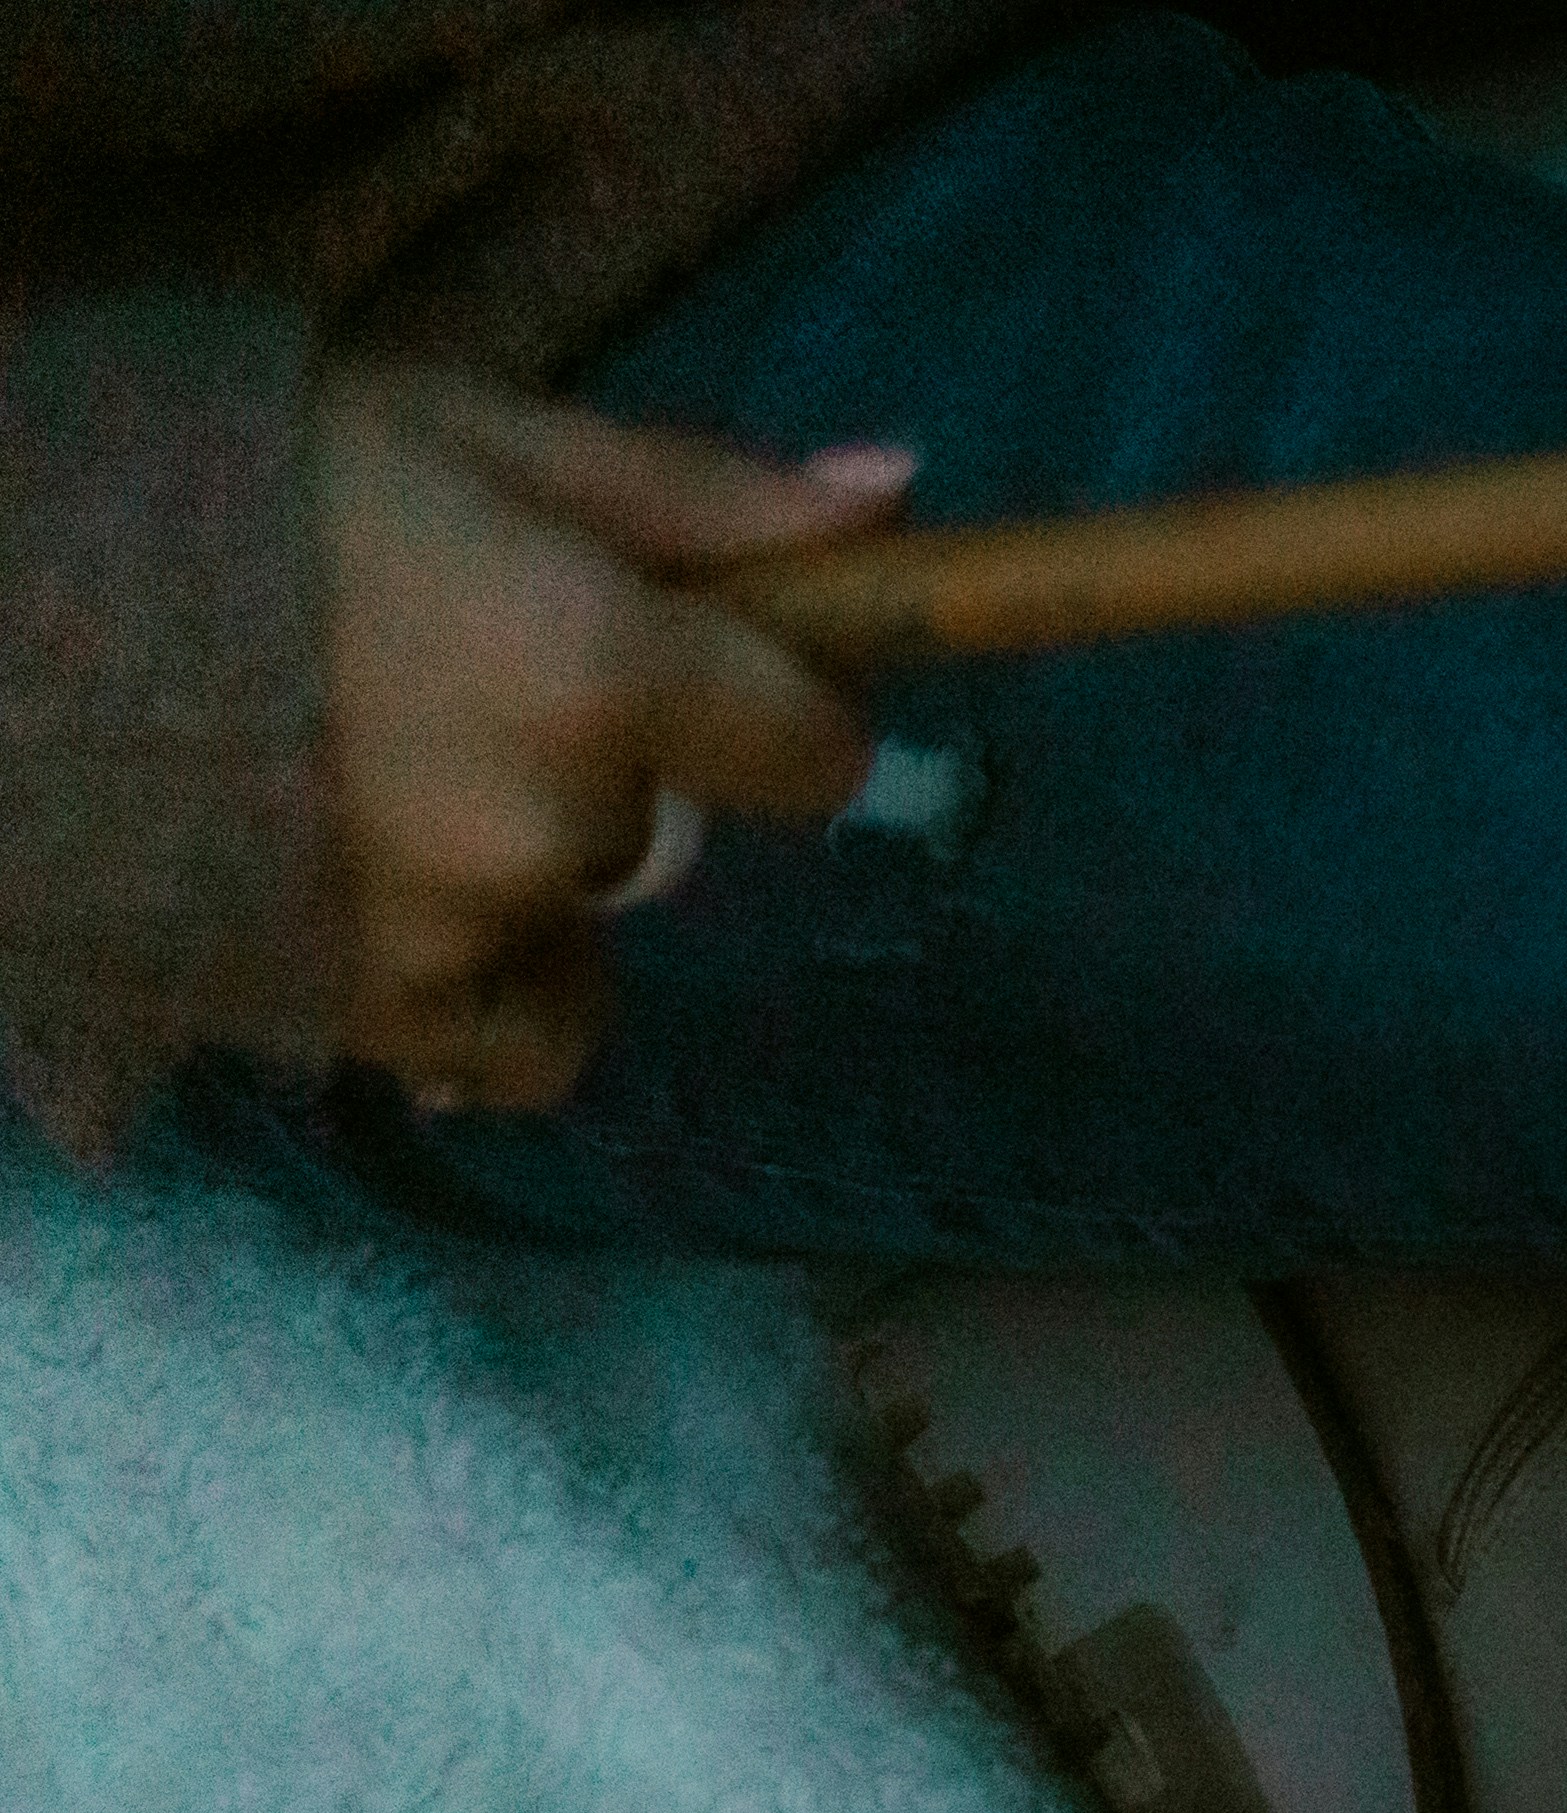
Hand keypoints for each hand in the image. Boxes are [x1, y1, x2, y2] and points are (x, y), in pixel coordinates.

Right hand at [310, 366, 908, 1113]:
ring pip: (581, 940)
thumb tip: (898, 499)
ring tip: (377, 782)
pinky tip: (372, 888)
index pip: (810, 751)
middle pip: (663, 838)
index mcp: (595, 665)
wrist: (10, 591)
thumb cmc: (243, 479)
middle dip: (593, 774)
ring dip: (522, 884)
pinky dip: (474, 984)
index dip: (769, 712)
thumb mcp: (474, 433)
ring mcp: (460, 931)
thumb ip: (695, 495)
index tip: (693, 675)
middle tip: (442, 686)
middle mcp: (551, 822)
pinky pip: (507, 1045)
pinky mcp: (369, 1008)